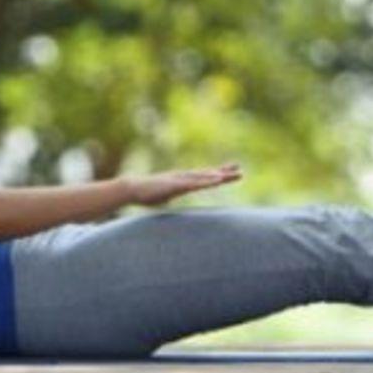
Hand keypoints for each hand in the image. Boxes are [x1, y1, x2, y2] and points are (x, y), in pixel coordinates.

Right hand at [122, 162, 242, 206]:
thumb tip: (173, 202)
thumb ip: (173, 197)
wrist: (132, 189)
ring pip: (204, 177)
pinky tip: (218, 179)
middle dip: (224, 172)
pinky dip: (208, 180)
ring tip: (233, 174)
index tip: (231, 172)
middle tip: (241, 170)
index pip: (204, 177)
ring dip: (219, 175)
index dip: (218, 174)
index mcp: (182, 181)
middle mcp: (184, 177)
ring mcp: (180, 179)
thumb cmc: (146, 194)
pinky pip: (195, 183)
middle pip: (208, 174)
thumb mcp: (165, 197)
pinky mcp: (176, 184)